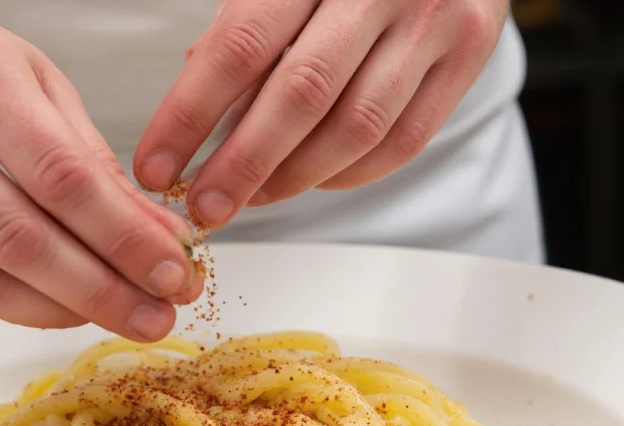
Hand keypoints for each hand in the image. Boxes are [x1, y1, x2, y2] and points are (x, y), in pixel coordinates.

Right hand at [0, 2, 200, 340]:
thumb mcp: (39, 84)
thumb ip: (97, 163)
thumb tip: (159, 240)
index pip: (64, 179)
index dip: (127, 239)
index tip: (175, 274)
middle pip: (23, 242)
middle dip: (104, 293)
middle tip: (156, 317)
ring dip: (59, 313)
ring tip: (110, 314)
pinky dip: (3, 313)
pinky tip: (43, 305)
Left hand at [134, 0, 508, 225]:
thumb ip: (244, 34)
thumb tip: (196, 120)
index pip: (240, 46)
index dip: (190, 115)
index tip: (156, 166)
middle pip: (301, 95)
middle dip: (243, 165)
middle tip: (205, 206)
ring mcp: (433, 22)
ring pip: (356, 128)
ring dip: (294, 178)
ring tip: (251, 197)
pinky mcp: (467, 56)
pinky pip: (402, 142)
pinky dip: (348, 174)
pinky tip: (311, 179)